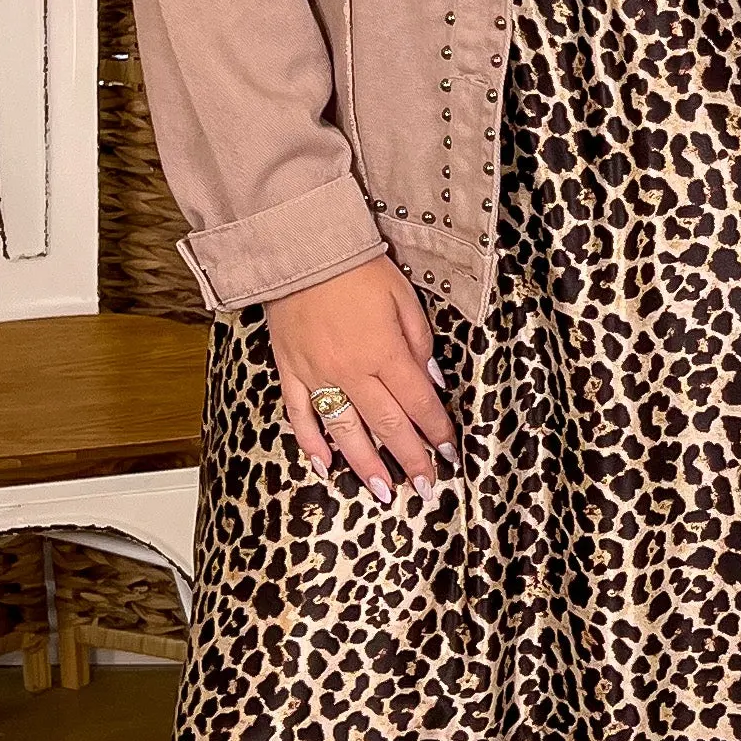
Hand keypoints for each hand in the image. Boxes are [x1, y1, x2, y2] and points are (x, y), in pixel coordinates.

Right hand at [265, 255, 455, 494]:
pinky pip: (299, 414)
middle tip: (426, 486)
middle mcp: (352, 371)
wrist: (302, 250)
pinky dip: (311, 442)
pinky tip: (324, 465)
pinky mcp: (290, 370)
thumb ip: (419, 342)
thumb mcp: (403, 298)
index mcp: (385, 352)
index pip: (419, 403)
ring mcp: (318, 374)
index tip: (451, 452)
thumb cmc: (357, 267)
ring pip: (345, 430)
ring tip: (384, 491)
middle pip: (387, 425)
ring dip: (366, 464)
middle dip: (411, 459)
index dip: (437, 430)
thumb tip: (432, 380)